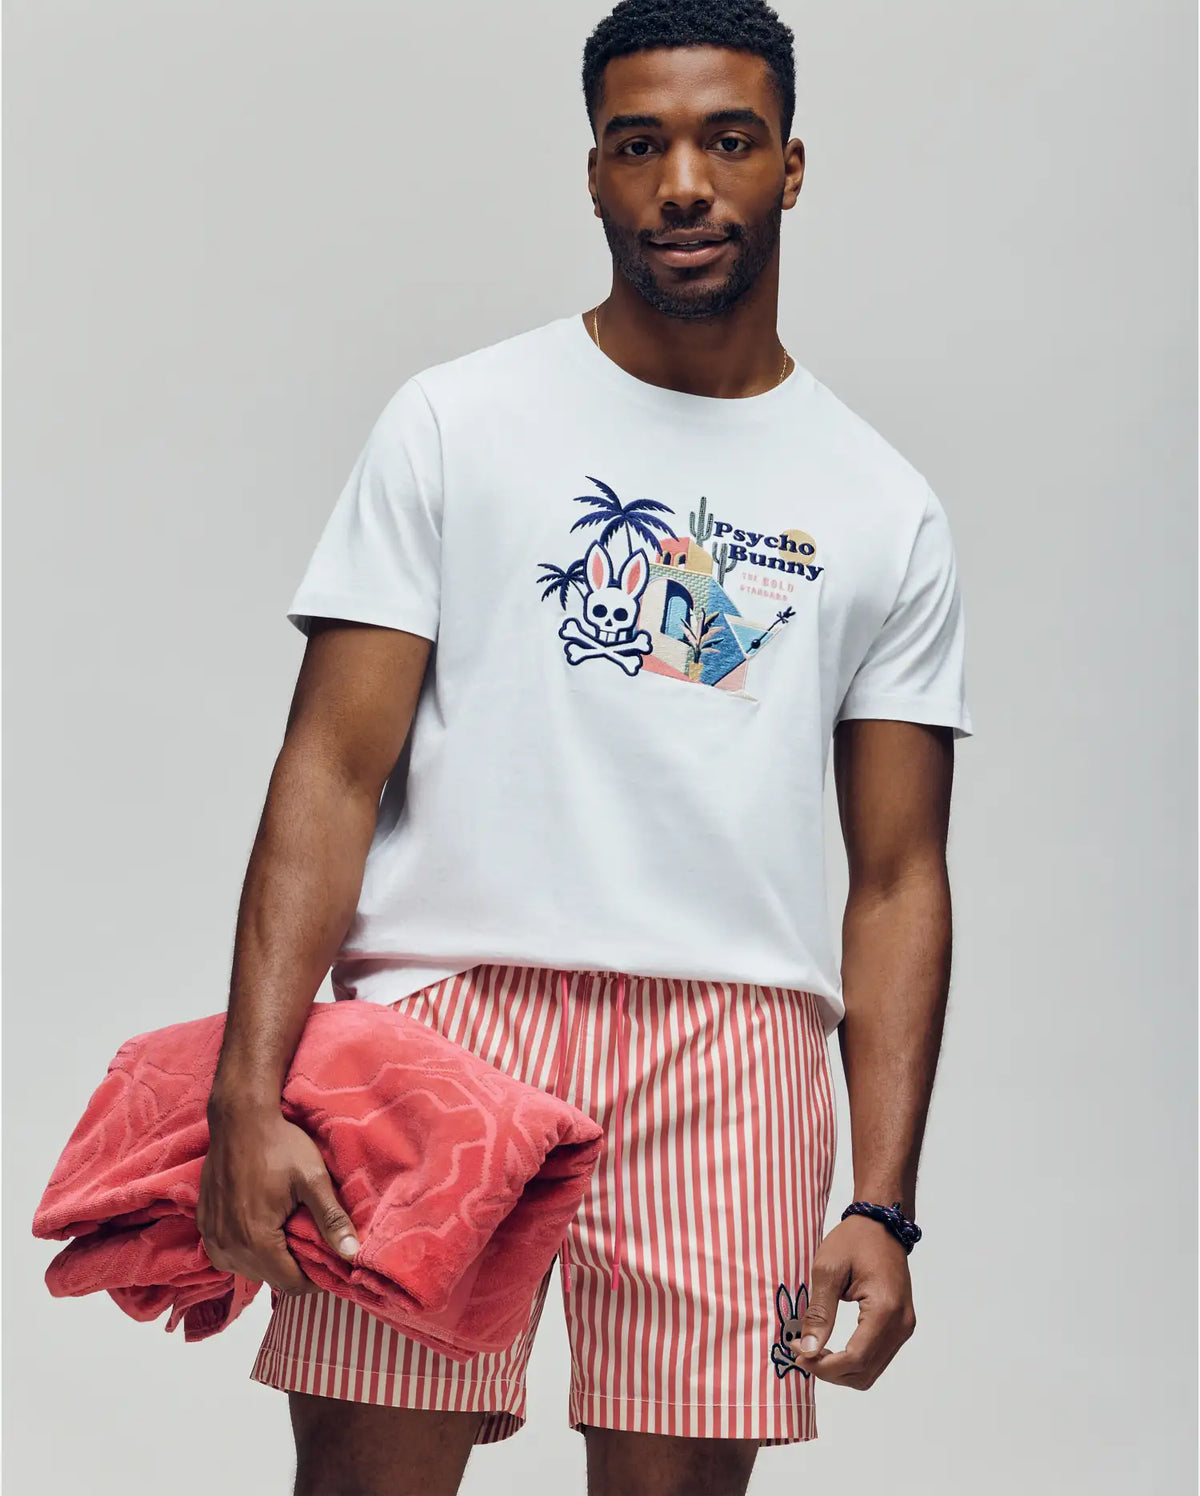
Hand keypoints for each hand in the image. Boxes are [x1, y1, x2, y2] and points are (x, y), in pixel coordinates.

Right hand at [197, 1105, 359, 1294]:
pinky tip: (264, 1227)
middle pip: (269, 1279)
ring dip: (270, 1260)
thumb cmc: (279, 1146)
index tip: (329, 1264)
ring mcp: (212, 1237)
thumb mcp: (312, 1179)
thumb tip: (352, 1254)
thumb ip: (331, 1219)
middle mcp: (228, 1246)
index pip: (291, 1284)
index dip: (314, 1280)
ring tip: (289, 1234)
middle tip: (312, 1244)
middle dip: (293, 1269)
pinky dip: (248, 1249)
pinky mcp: (205, 1226)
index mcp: (256, 1240)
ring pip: (248, 1269)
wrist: (239, 1120)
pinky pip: (229, 1254)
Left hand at [792, 1216, 916, 1387]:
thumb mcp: (828, 1269)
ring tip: (813, 1351)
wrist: (882, 1223)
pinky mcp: (900, 1326)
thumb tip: (808, 1350)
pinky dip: (852, 1361)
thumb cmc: (854, 1240)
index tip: (797, 1353)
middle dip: (829, 1372)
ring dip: (840, 1370)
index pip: (855, 1359)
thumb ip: (819, 1312)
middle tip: (801, 1353)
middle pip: (864, 1373)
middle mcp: (901, 1325)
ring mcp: (904, 1327)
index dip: (823, 1366)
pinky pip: (876, 1358)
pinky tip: (831, 1347)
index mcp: (885, 1309)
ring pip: (871, 1372)